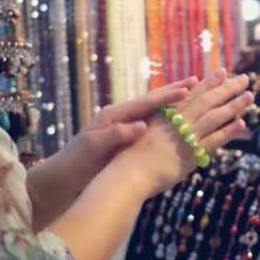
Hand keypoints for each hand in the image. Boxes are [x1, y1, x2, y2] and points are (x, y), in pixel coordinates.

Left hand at [27, 78, 196, 216]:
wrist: (62, 178)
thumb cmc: (77, 163)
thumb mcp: (94, 148)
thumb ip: (117, 135)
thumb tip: (142, 126)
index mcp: (114, 116)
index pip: (146, 102)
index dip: (168, 96)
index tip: (188, 89)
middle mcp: (120, 117)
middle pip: (152, 101)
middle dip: (174, 92)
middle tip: (197, 81)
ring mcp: (123, 127)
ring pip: (153, 111)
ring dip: (173, 103)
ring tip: (193, 93)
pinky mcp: (125, 138)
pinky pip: (151, 124)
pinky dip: (166, 118)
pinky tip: (178, 119)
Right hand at [112, 69, 253, 197]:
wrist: (126, 173)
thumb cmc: (128, 156)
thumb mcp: (142, 132)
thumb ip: (158, 123)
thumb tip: (168, 118)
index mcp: (166, 113)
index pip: (192, 94)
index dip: (209, 83)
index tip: (223, 72)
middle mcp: (177, 121)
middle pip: (207, 100)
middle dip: (227, 88)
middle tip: (245, 78)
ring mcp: (185, 136)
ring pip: (215, 116)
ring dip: (234, 105)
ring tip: (250, 96)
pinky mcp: (191, 154)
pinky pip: (214, 140)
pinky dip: (228, 131)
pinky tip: (242, 123)